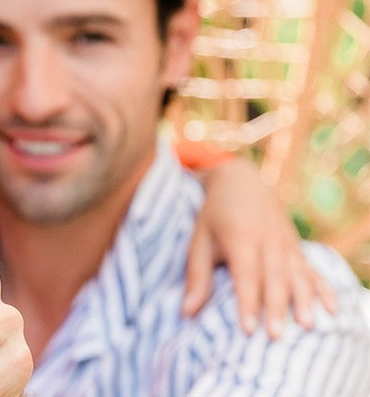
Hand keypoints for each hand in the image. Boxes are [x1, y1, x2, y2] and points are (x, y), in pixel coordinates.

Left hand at [184, 158, 336, 337]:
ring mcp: (285, 241)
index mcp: (240, 236)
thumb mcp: (199, 239)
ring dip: (303, 300)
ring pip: (297, 273)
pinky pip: (312, 268)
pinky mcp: (295, 244)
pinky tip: (331, 309)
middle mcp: (267, 238)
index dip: (247, 302)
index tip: (247, 330)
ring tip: (307, 325)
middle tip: (277, 337)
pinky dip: (323, 288)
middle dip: (277, 308)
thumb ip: (196, 275)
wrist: (240, 179)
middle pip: (275, 277)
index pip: (246, 274)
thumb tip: (186, 312)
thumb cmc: (214, 214)